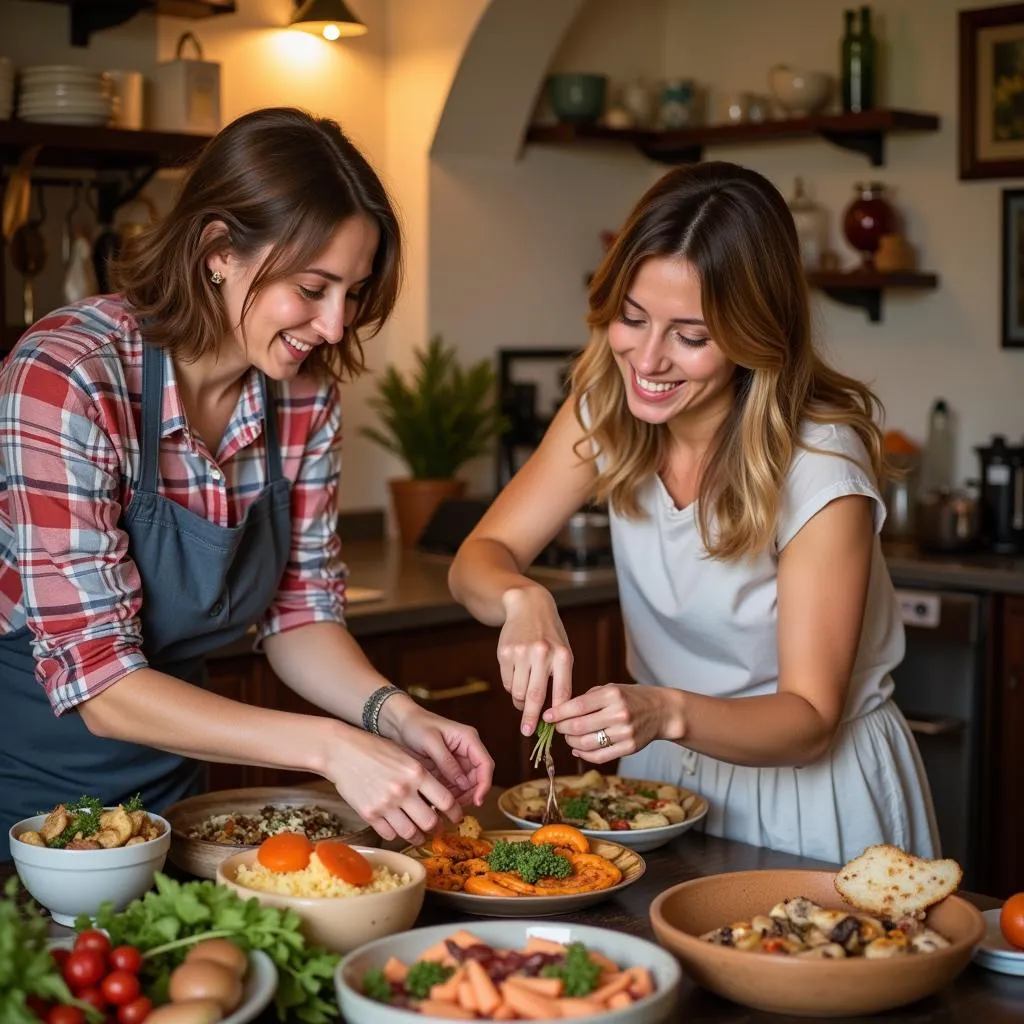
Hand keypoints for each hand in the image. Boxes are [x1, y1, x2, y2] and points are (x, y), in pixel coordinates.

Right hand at [323, 725, 465, 844]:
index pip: (446, 801)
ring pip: (410, 833)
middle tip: (438, 829)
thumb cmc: (375, 749)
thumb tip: (440, 795)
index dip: (455, 813)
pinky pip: (389, 834)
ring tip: (420, 835)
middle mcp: (403, 790)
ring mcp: (385, 804)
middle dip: (437, 828)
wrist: (342, 752)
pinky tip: (398, 829)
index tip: (457, 817)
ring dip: (418, 837)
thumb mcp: (405, 755)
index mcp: (416, 773)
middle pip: (430, 822)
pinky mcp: (369, 814)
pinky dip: (396, 834)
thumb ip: (422, 774)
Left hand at [384, 698, 494, 809]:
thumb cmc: (416, 725)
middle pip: (478, 777)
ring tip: (445, 807)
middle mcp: (467, 750)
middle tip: (456, 807)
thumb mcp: (431, 742)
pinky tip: (438, 802)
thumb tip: (463, 783)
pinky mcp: (447, 769)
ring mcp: (457, 761)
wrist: (399, 723)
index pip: (485, 763)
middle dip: (471, 793)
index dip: (484, 783)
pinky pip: (454, 786)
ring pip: (467, 784)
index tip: (477, 800)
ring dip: (460, 797)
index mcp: (468, 739)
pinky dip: (449, 795)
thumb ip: (447, 762)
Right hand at [498, 587, 573, 735]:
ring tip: (524, 697)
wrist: (528, 606)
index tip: (553, 730)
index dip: (557, 714)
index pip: (561, 692)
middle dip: (530, 718)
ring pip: (517, 691)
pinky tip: (517, 676)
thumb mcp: (563, 652)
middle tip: (527, 732)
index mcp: (563, 656)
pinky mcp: (505, 653)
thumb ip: (560, 679)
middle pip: (535, 696)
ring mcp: (522, 653)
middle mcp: (543, 654)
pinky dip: (511, 686)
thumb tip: (554, 713)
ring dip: (520, 701)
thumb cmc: (550, 636)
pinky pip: (507, 682)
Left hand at [543, 683, 673, 763]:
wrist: (661, 711)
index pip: (577, 706)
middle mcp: (619, 714)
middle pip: (579, 727)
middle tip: (557, 727)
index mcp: (612, 695)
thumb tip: (559, 713)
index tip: (547, 716)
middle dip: (562, 729)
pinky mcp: (629, 748)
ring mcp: (625, 733)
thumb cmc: (630, 697)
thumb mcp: (610, 689)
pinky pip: (599, 756)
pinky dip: (583, 754)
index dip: (558, 713)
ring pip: (586, 744)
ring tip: (568, 737)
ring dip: (571, 742)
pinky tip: (577, 749)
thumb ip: (587, 699)